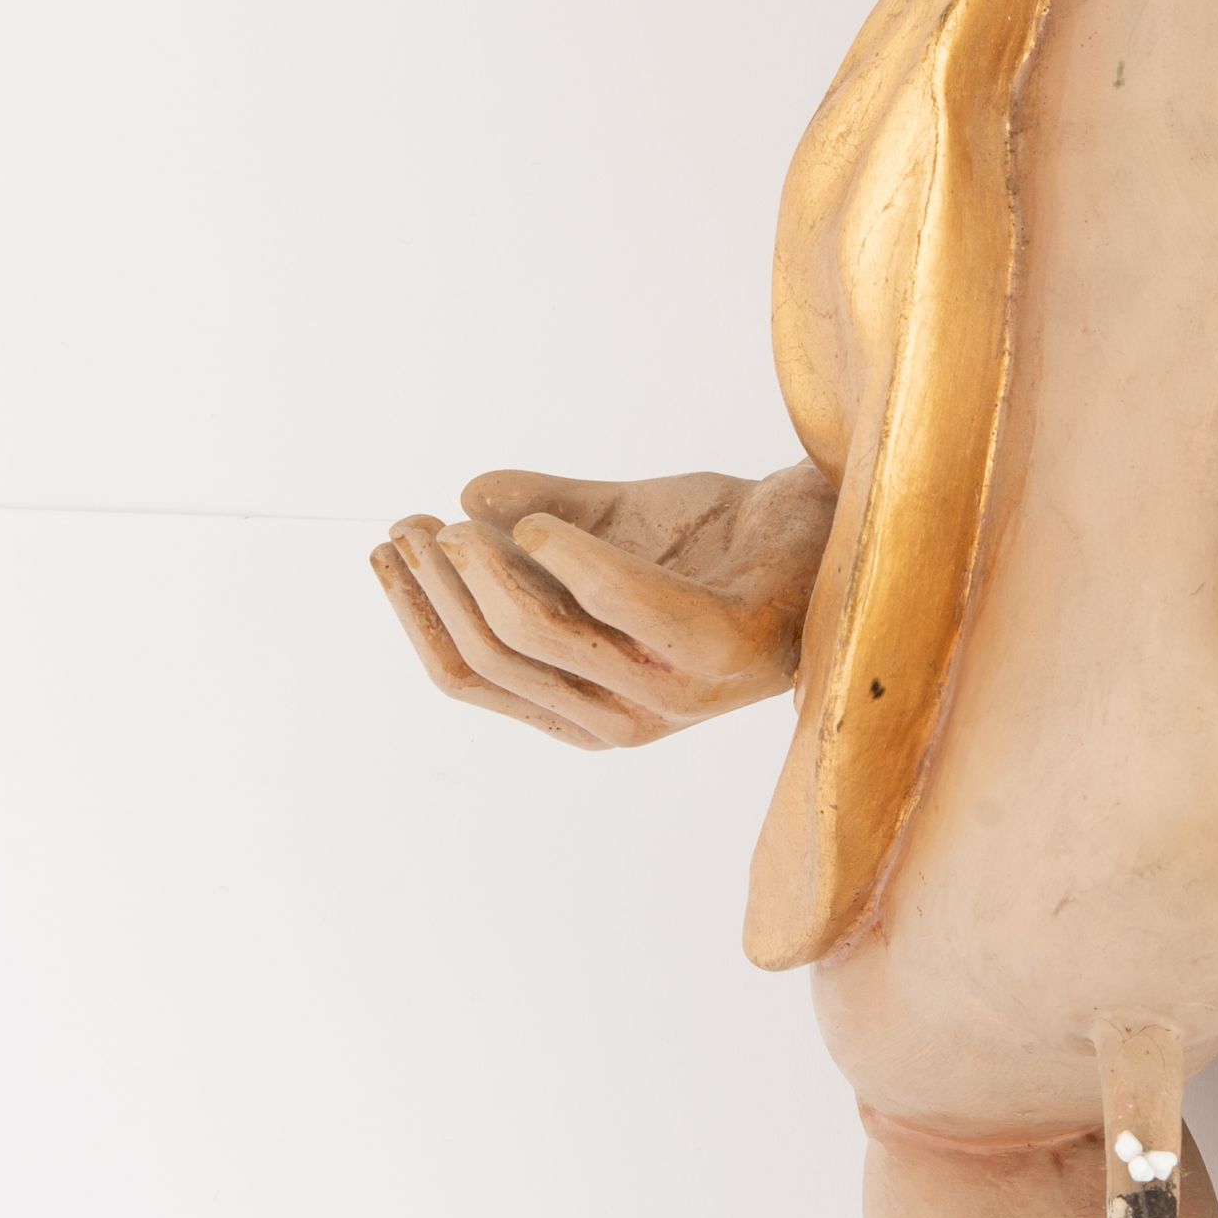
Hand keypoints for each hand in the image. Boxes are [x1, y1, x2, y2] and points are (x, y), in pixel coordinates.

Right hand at [372, 463, 835, 750]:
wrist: (831, 526)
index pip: (475, 678)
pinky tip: (537, 527)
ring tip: (456, 523)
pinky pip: (629, 608)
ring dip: (487, 576)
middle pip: (496, 660)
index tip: (386, 548)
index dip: (418, 615)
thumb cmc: (723, 537)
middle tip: (410, 523)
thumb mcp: (612, 526)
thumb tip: (460, 500)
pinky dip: (576, 564)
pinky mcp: (724, 651)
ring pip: (545, 639)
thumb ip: (540, 519)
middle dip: (438, 590)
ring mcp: (679, 692)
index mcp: (590, 706)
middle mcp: (628, 716)